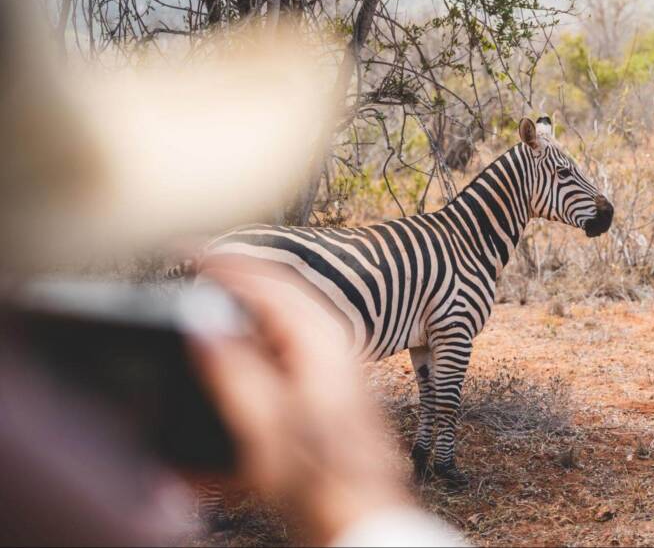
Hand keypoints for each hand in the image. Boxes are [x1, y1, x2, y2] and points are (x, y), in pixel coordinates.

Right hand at [190, 259, 407, 543]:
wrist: (361, 511)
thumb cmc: (320, 477)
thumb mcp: (267, 426)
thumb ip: (235, 371)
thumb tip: (203, 324)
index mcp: (320, 339)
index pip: (267, 280)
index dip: (223, 262)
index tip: (185, 249)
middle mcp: (332, 340)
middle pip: (278, 288)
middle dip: (236, 271)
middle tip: (194, 262)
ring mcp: (333, 358)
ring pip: (285, 309)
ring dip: (248, 296)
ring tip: (212, 287)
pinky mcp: (328, 378)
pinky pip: (289, 334)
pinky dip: (260, 325)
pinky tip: (241, 335)